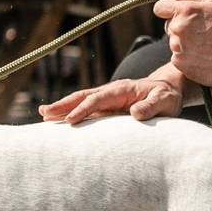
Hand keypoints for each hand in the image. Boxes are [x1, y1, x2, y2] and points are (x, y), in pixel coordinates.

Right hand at [38, 76, 184, 123]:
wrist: (168, 90)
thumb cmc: (167, 97)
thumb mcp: (166, 101)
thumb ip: (152, 106)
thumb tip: (134, 114)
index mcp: (121, 90)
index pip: (98, 99)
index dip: (84, 109)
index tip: (71, 120)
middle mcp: (109, 92)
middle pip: (82, 97)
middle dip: (62, 105)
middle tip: (44, 113)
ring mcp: (106, 99)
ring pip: (80, 102)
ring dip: (62, 108)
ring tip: (43, 114)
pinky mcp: (106, 107)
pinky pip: (85, 109)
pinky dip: (70, 113)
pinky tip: (59, 119)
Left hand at [154, 0, 211, 86]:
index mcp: (184, 11)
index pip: (160, 7)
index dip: (168, 10)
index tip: (178, 14)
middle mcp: (176, 28)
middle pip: (168, 25)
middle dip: (179, 26)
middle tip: (200, 31)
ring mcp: (176, 46)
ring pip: (173, 42)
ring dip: (183, 42)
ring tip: (204, 44)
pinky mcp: (178, 62)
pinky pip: (177, 56)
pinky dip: (186, 56)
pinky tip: (202, 55)